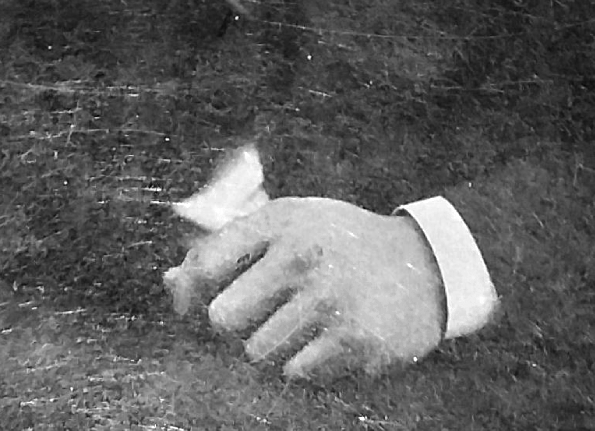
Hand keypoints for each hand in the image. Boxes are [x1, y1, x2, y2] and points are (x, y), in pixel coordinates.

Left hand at [166, 196, 444, 379]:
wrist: (424, 264)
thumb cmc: (338, 244)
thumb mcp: (290, 225)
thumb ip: (230, 248)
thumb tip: (170, 283)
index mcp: (282, 220)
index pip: (206, 262)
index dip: (188, 290)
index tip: (193, 301)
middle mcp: (303, 255)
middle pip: (223, 320)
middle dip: (236, 324)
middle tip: (263, 311)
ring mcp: (330, 300)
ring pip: (258, 353)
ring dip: (275, 345)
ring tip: (305, 320)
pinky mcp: (354, 341)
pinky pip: (296, 374)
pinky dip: (306, 363)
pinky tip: (330, 336)